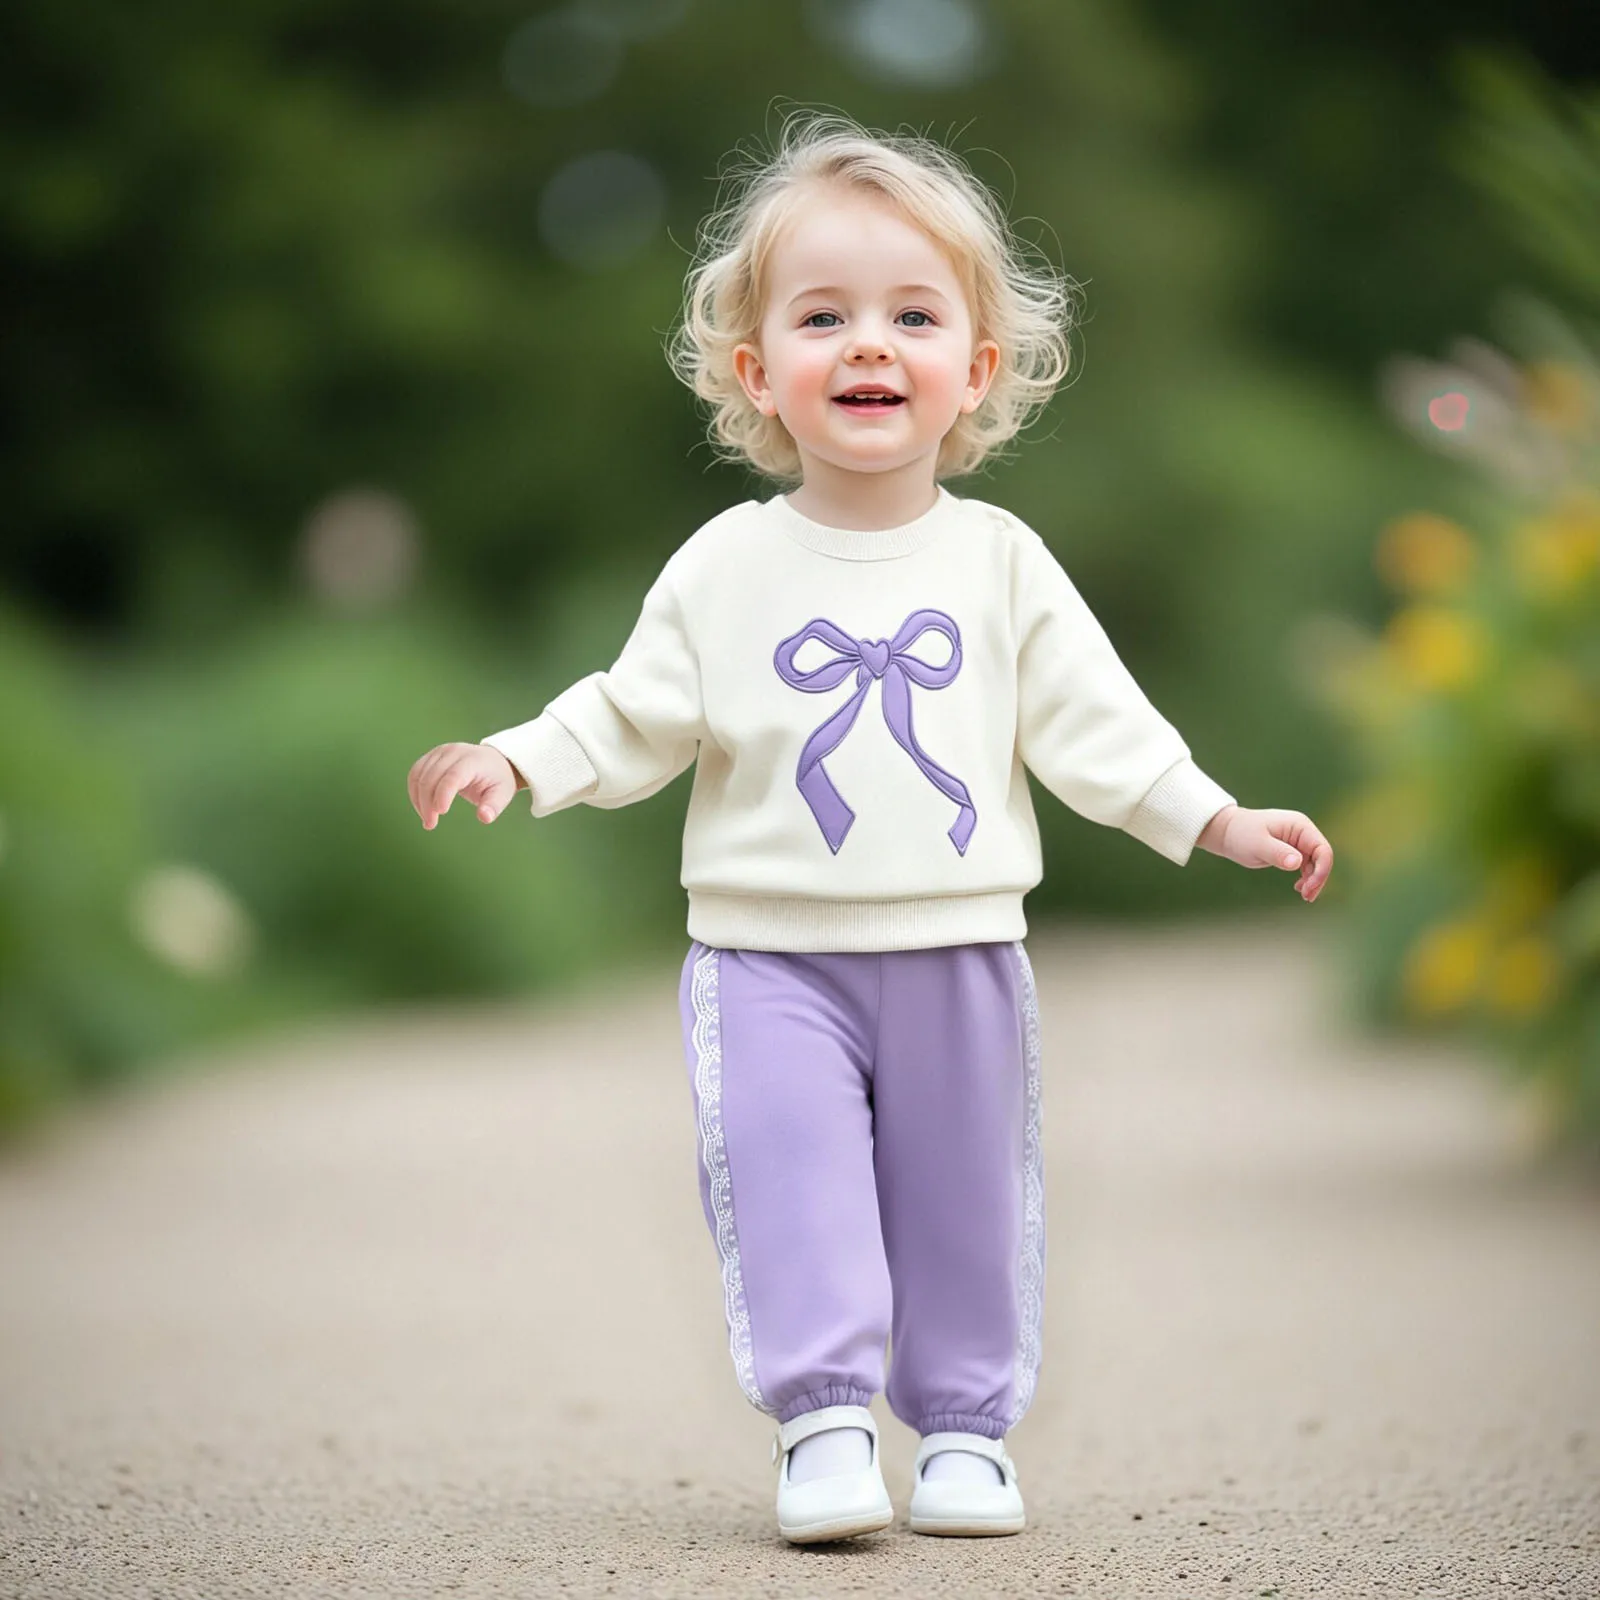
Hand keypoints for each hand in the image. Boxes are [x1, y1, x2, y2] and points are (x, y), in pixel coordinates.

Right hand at [408, 742, 518, 829]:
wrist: (493, 761)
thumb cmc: (497, 779)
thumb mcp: (503, 794)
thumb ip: (493, 806)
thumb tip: (484, 817)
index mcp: (472, 760)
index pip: (453, 776)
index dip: (443, 794)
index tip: (441, 813)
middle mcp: (453, 752)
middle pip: (432, 777)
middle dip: (427, 803)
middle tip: (430, 824)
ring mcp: (439, 752)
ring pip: (419, 775)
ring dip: (418, 799)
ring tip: (427, 820)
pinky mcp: (430, 757)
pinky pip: (415, 774)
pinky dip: (414, 792)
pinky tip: (422, 808)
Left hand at [1198, 804, 1332, 902]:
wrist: (1227, 832)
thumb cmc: (1241, 834)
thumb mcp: (1257, 845)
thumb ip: (1277, 853)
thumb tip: (1297, 863)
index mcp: (1300, 826)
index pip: (1322, 849)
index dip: (1322, 870)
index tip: (1310, 888)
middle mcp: (1302, 832)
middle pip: (1322, 858)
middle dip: (1318, 878)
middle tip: (1307, 897)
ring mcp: (1298, 841)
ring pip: (1315, 863)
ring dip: (1313, 880)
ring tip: (1303, 895)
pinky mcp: (1291, 850)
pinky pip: (1306, 865)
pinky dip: (1305, 877)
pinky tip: (1298, 887)